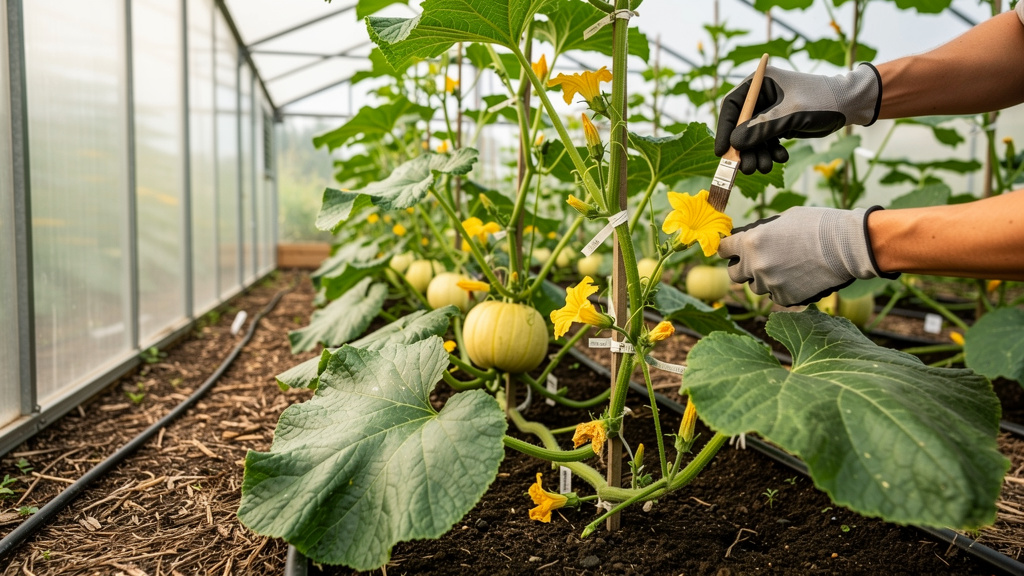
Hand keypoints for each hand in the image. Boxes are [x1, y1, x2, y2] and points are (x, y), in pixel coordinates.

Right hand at [715, 64, 881, 174]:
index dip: (724, 130)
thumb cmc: (822, 100)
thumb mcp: (790, 114)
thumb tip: (734, 144)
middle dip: (744, 149)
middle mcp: (761, 96)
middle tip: (748, 168)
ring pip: (752, 138)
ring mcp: (769, 111)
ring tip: (766, 167)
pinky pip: (766, 141)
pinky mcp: (778, 123)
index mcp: (759, 82)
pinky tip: (782, 157)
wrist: (850, 104)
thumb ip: (761, 128)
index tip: (722, 152)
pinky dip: (771, 152)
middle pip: (740, 126)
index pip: (732, 106)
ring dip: (758, 154)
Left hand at [717, 206, 897, 306]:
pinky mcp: (785, 298)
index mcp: (750, 242)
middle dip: (742, 267)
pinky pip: (774, 295)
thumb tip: (746, 238)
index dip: (728, 249)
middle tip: (757, 261)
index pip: (723, 250)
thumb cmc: (816, 224)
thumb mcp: (782, 219)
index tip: (733, 249)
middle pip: (734, 274)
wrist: (846, 245)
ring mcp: (769, 284)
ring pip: (755, 286)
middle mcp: (755, 266)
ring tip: (786, 266)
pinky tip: (798, 276)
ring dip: (764, 278)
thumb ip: (759, 232)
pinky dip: (781, 288)